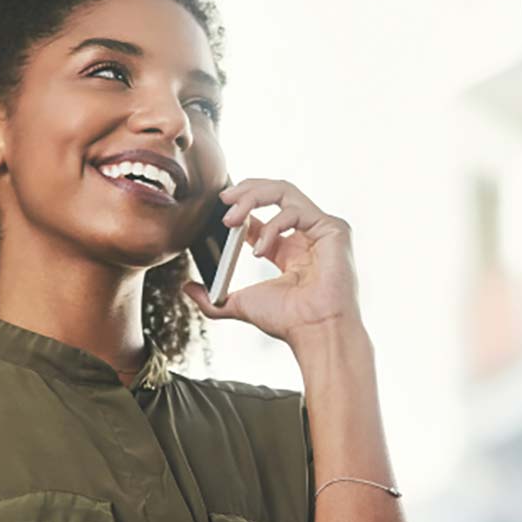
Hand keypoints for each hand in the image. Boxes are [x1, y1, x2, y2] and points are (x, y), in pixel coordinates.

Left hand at [180, 177, 360, 345]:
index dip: (242, 207)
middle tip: (223, 199)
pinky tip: (259, 250)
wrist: (315, 331)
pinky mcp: (333, 228)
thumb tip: (188, 289)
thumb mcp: (239, 304)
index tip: (221, 212)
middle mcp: (307, 236)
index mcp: (290, 251)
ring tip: (232, 219)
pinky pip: (295, 210)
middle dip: (246, 190)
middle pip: (276, 193)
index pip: (263, 215)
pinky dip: (271, 226)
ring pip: (285, 191)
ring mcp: (321, 230)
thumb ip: (212, 299)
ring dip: (253, 198)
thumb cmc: (287, 321)